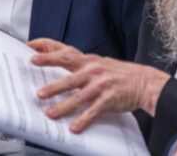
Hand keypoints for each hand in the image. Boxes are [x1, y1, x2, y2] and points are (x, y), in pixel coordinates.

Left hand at [28, 38, 170, 132]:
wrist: (145, 82)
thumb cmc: (118, 74)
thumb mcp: (98, 63)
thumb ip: (80, 64)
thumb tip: (59, 61)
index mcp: (88, 60)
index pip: (64, 52)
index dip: (47, 51)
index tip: (30, 50)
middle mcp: (92, 70)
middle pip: (67, 72)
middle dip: (51, 81)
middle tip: (38, 89)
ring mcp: (101, 85)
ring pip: (78, 95)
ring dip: (63, 105)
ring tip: (50, 112)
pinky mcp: (109, 99)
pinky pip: (93, 111)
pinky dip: (83, 120)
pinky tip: (74, 127)